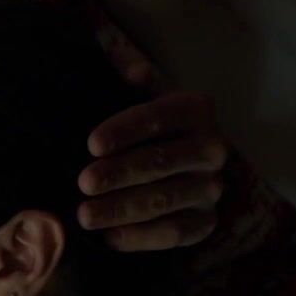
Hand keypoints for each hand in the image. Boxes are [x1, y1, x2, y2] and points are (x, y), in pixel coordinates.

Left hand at [78, 53, 226, 250]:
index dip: (125, 130)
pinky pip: (174, 233)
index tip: (91, 143)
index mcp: (195, 109)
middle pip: (162, 162)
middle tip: (83, 182)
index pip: (159, 117)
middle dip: (120, 173)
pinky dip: (141, 238)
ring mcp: (211, 188)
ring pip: (166, 200)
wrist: (177, 163)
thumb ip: (129, 71)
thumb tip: (122, 58)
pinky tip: (109, 238)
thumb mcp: (139, 92)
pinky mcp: (205, 222)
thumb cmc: (145, 123)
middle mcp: (212, 148)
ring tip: (85, 215)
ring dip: (123, 209)